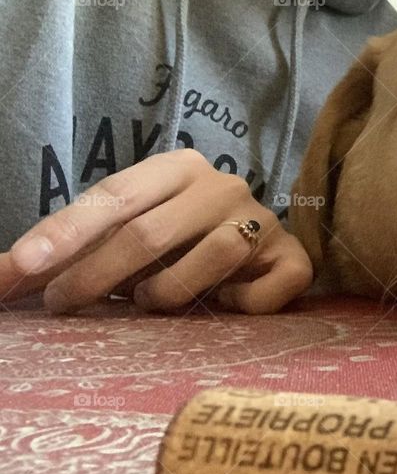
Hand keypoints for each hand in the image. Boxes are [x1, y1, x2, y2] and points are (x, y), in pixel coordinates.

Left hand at [0, 149, 313, 313]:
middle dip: (95, 275)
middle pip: (149, 232)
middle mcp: (223, 185)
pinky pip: (259, 294)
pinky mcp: (293, 259)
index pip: (113, 197)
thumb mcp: (126, 232)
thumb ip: (70, 251)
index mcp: (177, 167)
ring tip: (149, 301)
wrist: (263, 247)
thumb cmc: (181, 241)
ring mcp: (262, 221)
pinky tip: (226, 305)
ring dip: (166, 293)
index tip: (20, 268)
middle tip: (62, 305)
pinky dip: (237, 306)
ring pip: (208, 259)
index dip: (64, 233)